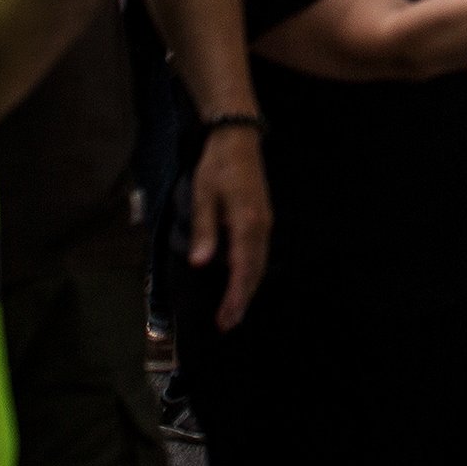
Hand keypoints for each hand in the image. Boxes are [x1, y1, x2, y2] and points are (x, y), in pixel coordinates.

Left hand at [188, 123, 272, 329]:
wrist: (238, 140)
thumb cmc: (217, 167)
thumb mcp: (203, 195)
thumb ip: (204, 229)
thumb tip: (201, 264)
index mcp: (247, 221)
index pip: (242, 267)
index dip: (234, 295)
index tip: (225, 318)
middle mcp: (261, 226)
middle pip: (255, 270)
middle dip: (242, 299)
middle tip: (228, 325)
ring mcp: (265, 222)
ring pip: (259, 263)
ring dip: (248, 288)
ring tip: (234, 311)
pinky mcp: (263, 219)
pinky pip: (259, 253)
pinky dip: (251, 272)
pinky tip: (241, 282)